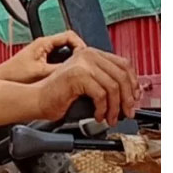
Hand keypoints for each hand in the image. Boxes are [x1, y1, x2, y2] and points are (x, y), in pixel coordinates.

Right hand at [11, 32, 131, 126]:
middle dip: (127, 98)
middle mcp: (89, 55)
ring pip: (113, 86)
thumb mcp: (87, 87)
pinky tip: (98, 116)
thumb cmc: (58, 96)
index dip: (132, 82)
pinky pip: (101, 94)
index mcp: (92, 54)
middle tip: (126, 113)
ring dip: (115, 107)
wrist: (38, 100)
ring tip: (110, 118)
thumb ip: (103, 84)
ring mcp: (83, 63)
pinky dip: (102, 109)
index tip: (134, 98)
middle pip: (121, 75)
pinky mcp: (78, 75)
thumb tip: (125, 96)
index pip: (123, 64)